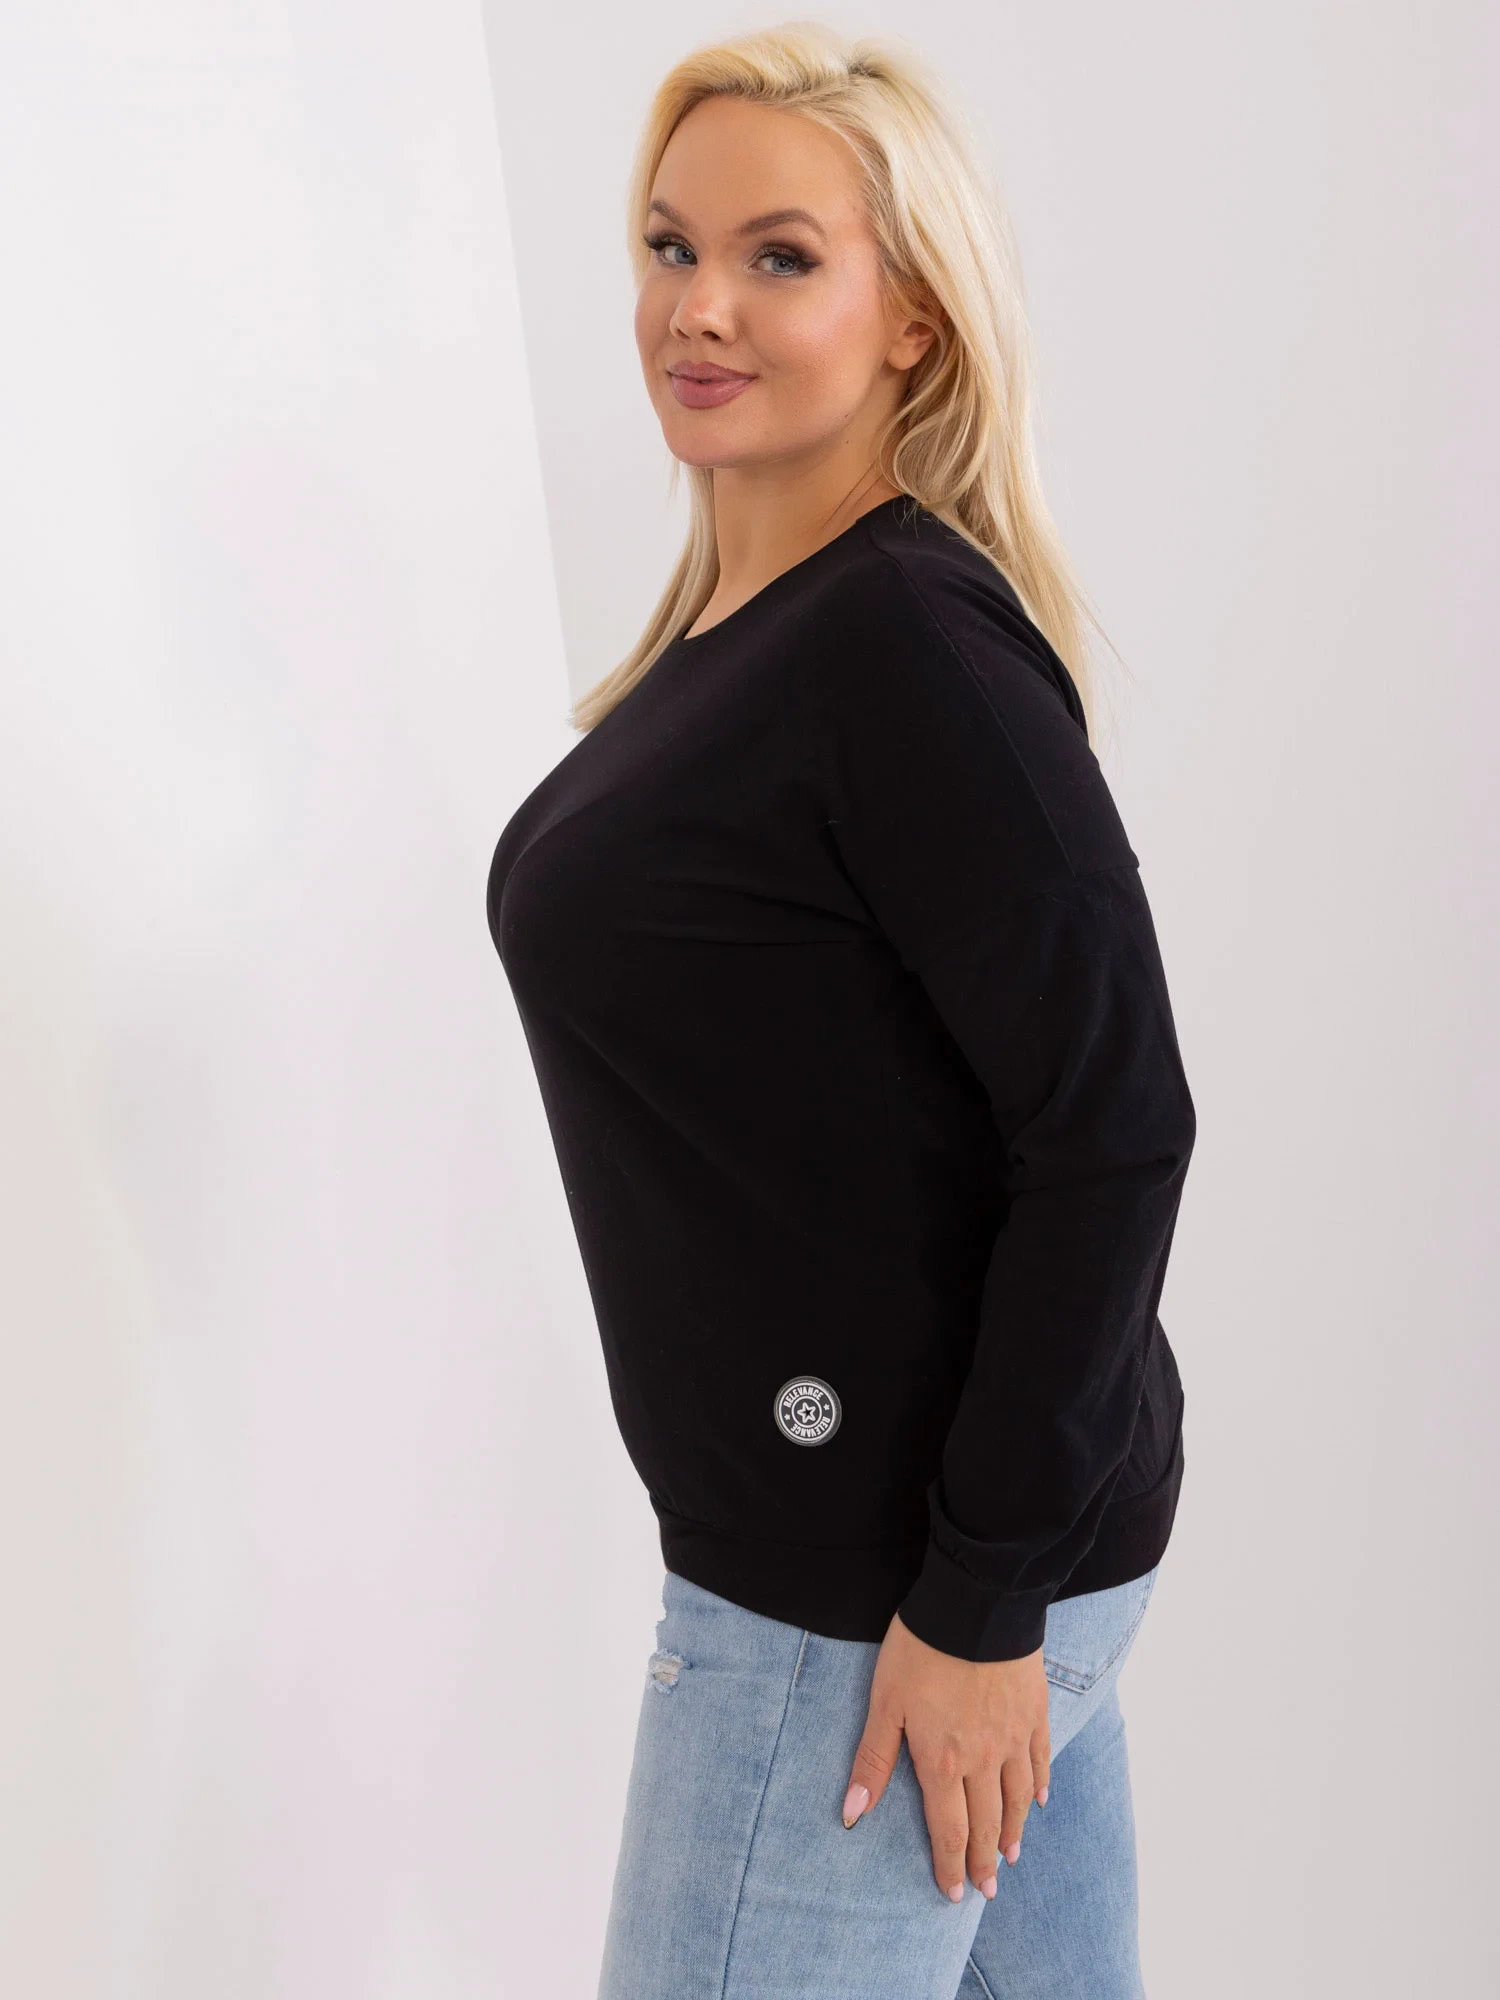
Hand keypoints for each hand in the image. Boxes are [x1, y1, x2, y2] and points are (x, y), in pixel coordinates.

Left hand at [841, 1610, 1050, 1902]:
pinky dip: (1038, 1786)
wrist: (976, 1603)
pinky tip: (1037, 1800)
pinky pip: (1040, 1760)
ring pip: (1016, 1799)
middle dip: (985, 1862)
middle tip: (987, 1891)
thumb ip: (874, 1760)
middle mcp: (983, 1759)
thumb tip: (852, 1813)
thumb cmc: (921, 1649)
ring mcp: (1014, 1737)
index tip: (955, 1895)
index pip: (949, 1831)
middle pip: (987, 1824)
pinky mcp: (1035, 1711)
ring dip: (1013, 1833)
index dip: (951, 1867)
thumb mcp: (885, 1702)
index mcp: (942, 1762)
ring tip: (1011, 1858)